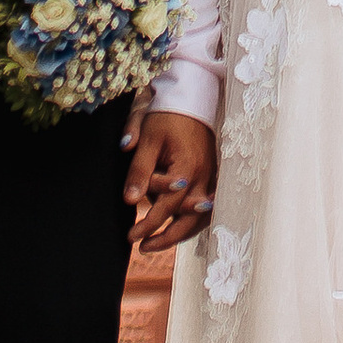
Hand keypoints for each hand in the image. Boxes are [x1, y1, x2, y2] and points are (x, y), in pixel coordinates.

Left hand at [126, 108, 215, 253]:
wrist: (192, 96)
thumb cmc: (167, 116)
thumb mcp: (148, 140)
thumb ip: (139, 171)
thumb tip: (130, 201)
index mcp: (187, 168)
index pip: (166, 207)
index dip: (148, 224)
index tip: (131, 236)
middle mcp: (204, 176)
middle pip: (188, 219)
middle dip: (166, 238)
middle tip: (143, 247)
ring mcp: (211, 176)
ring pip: (201, 216)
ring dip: (181, 232)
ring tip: (158, 243)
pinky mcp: (213, 174)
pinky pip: (206, 205)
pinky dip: (193, 219)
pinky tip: (179, 226)